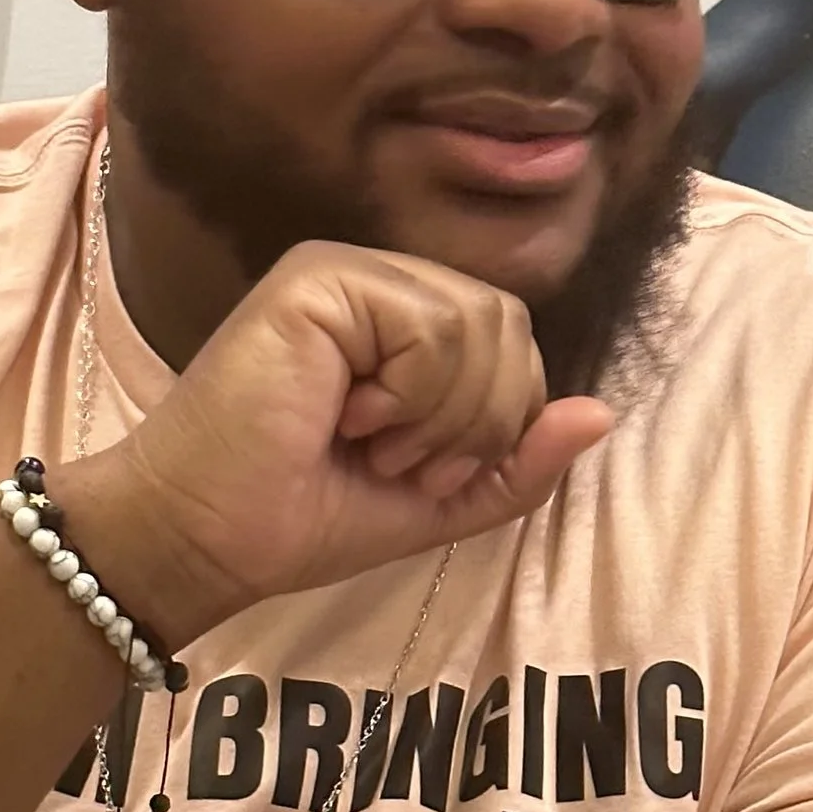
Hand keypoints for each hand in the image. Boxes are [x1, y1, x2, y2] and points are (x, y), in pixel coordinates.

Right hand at [68, 243, 610, 638]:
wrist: (210, 537)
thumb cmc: (305, 515)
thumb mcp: (441, 498)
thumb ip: (519, 460)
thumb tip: (601, 413)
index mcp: (405, 320)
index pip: (513, 341)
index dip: (497, 420)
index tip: (424, 470)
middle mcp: (377, 282)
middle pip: (507, 325)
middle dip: (476, 419)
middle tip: (399, 459)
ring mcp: (345, 273)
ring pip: (479, 323)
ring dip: (441, 414)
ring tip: (373, 442)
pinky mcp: (318, 279)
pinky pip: (432, 324)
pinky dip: (411, 394)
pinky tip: (349, 417)